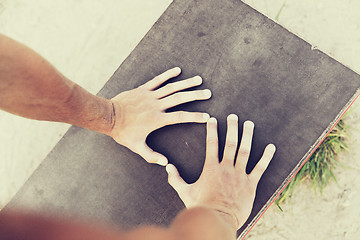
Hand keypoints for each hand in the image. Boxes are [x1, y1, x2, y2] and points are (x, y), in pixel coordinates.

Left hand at [109, 67, 210, 165]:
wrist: (109, 117)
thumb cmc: (123, 133)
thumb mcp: (137, 147)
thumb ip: (151, 156)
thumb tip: (165, 163)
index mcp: (157, 120)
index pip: (180, 117)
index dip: (195, 117)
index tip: (207, 117)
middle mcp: (156, 105)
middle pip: (180, 99)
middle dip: (195, 96)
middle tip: (208, 93)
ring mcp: (150, 95)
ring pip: (172, 87)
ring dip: (186, 83)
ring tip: (199, 80)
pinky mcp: (143, 89)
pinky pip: (157, 80)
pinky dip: (168, 74)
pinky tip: (177, 70)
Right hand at [166, 114, 275, 229]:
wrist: (217, 220)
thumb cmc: (200, 206)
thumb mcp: (184, 192)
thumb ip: (175, 178)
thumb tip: (167, 167)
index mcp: (211, 168)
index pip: (211, 143)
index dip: (212, 130)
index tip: (213, 119)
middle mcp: (226, 168)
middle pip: (230, 143)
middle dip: (232, 128)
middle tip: (234, 116)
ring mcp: (239, 175)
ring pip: (245, 151)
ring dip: (247, 136)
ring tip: (249, 124)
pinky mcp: (250, 185)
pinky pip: (260, 168)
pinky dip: (266, 157)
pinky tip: (271, 146)